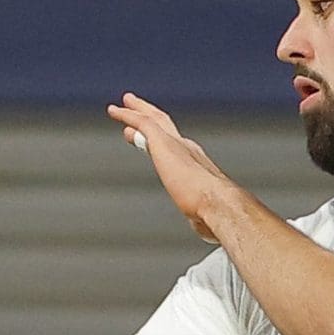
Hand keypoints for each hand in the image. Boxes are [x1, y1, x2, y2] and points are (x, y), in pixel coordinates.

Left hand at [108, 93, 241, 241]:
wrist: (218, 204)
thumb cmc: (215, 215)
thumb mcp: (204, 216)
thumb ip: (200, 218)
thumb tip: (203, 228)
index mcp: (197, 164)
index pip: (176, 146)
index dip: (160, 139)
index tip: (148, 136)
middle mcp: (187, 148)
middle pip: (164, 125)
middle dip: (149, 115)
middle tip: (133, 107)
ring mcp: (175, 144)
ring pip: (152, 118)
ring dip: (135, 111)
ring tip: (120, 105)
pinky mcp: (163, 143)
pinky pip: (142, 123)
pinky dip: (127, 115)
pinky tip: (115, 111)